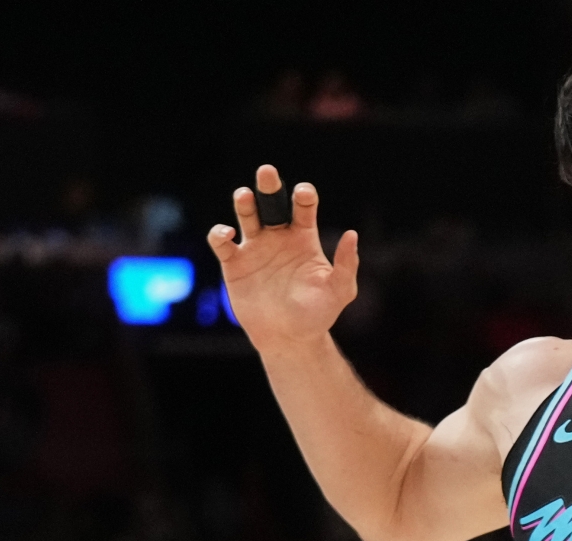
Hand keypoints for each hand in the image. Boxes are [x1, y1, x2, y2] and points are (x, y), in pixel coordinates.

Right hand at [204, 165, 359, 350]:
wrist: (290, 338)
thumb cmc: (318, 314)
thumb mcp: (339, 291)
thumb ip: (346, 265)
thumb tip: (352, 235)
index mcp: (303, 238)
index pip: (303, 208)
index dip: (303, 196)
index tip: (303, 195)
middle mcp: (278, 237)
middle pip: (271, 202)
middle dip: (269, 186)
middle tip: (267, 172)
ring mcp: (255, 248)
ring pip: (246, 215)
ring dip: (244, 202)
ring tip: (246, 196)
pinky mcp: (234, 263)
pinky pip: (221, 242)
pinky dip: (220, 233)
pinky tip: (228, 234)